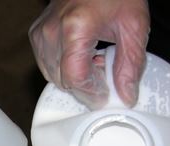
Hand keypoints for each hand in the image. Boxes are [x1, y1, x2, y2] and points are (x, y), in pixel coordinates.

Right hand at [29, 0, 149, 108]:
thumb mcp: (133, 26)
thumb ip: (131, 65)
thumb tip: (126, 95)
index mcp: (75, 28)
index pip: (76, 78)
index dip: (92, 92)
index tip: (105, 94)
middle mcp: (52, 31)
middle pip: (64, 81)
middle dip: (86, 83)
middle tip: (105, 67)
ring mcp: (41, 34)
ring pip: (54, 77)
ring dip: (74, 76)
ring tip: (93, 57)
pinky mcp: (36, 35)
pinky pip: (47, 66)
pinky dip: (63, 67)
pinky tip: (80, 53)